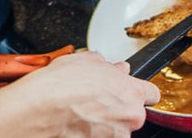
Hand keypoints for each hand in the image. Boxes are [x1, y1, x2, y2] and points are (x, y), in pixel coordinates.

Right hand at [6, 51, 159, 136]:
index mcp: (132, 92)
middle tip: (96, 103)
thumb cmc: (61, 86)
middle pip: (132, 114)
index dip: (138, 92)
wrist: (39, 110)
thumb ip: (108, 66)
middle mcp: (130, 117)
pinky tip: (76, 125)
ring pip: (115, 130)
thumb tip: (115, 67)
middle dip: (117, 109)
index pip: (151, 94)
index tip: (131, 93)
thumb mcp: (87, 61)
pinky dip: (91, 134)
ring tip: (81, 114)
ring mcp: (116, 136)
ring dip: (104, 124)